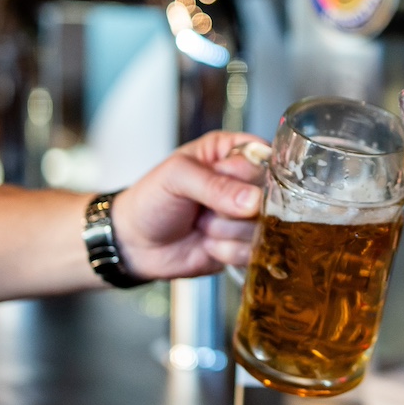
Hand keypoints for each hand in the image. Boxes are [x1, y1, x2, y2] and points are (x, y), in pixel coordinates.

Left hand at [111, 131, 265, 280]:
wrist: (134, 244)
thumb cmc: (150, 200)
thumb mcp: (176, 178)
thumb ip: (215, 184)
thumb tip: (253, 200)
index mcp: (230, 153)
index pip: (264, 159)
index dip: (248, 177)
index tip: (225, 186)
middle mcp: (244, 183)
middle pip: (269, 196)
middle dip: (235, 209)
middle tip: (206, 208)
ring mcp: (246, 217)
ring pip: (263, 227)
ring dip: (226, 232)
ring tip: (201, 225)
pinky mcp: (244, 245)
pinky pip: (253, 252)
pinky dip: (226, 251)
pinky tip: (207, 244)